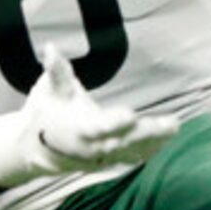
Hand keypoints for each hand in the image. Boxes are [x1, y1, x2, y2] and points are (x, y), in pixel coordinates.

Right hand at [0, 50, 179, 187]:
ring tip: (174, 127)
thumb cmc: (45, 113)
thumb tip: (50, 48)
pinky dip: (150, 150)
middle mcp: (92, 147)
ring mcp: (102, 158)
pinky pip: (132, 157)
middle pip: (124, 141)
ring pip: (132, 151)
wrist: (36, 149)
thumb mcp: (48, 91)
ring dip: (155, 141)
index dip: (114, 123)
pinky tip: (168, 138)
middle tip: (172, 124)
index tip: (130, 114)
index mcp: (77, 128)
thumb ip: (55, 72)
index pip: (98, 127)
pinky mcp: (109, 162)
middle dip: (149, 133)